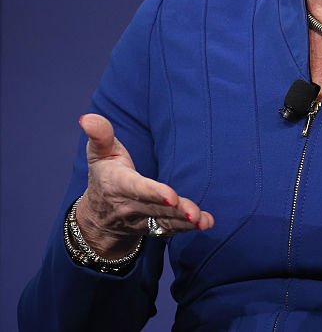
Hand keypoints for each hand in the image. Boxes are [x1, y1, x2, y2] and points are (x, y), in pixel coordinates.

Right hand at [75, 113, 214, 257]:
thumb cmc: (104, 175)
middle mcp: (130, 206)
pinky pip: (170, 230)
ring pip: (164, 222)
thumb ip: (100, 135)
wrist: (98, 217)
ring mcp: (142, 220)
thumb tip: (87, 118)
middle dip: (175, 211)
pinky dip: (187, 228)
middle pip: (155, 209)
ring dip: (185, 223)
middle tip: (194, 213)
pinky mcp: (153, 228)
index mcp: (118, 185)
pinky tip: (206, 223)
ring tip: (203, 220)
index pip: (137, 189)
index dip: (153, 193)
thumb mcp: (99, 154)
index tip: (171, 196)